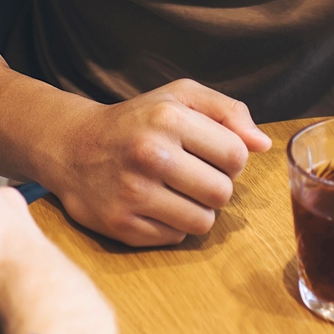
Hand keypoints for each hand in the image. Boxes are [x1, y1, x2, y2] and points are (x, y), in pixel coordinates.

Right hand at [42, 80, 271, 247]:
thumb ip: (227, 111)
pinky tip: (153, 205)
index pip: (237, 156)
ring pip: (203, 221)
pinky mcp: (121, 225)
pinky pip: (175, 237)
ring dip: (197, 209)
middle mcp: (150, 154)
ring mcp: (133, 192)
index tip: (210, 154)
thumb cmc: (137, 120)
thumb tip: (262, 144)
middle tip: (192, 175)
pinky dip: (171, 225)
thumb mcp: (180, 96)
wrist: (71, 146)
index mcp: (169, 117)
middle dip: (215, 186)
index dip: (230, 158)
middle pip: (223, 193)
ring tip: (176, 192)